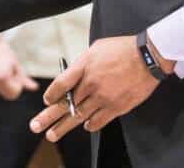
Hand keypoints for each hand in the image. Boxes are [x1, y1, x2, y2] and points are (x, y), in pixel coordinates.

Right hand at [0, 36, 37, 100]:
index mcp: (2, 77)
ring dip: (2, 84)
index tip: (14, 74)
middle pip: (7, 95)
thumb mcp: (16, 65)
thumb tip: (35, 88)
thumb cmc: (5, 53)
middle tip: (8, 73)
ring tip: (0, 70)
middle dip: (10, 87)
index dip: (17, 85)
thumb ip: (24, 79)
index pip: (15, 93)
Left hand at [29, 35, 165, 141]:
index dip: (51, 95)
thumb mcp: (95, 49)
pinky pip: (98, 121)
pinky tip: (85, 126)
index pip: (60, 84)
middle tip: (35, 127)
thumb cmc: (122, 49)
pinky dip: (89, 125)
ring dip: (64, 127)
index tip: (46, 101)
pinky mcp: (117, 107)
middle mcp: (90, 83)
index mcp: (84, 65)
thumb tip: (72, 77)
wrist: (148, 56)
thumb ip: (81, 65)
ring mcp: (103, 97)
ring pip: (79, 116)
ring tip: (52, 135)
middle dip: (49, 117)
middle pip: (66, 104)